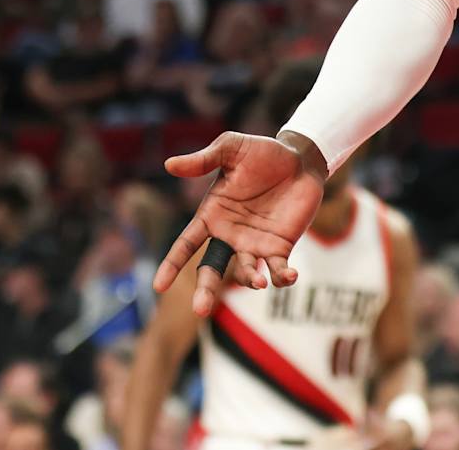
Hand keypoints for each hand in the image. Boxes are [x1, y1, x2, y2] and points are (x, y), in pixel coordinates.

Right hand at [153, 131, 325, 317]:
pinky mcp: (280, 247)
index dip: (171, 264)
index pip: (186, 244)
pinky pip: (277, 270)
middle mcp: (229, 235)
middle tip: (200, 310)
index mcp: (211, 215)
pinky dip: (281, 277)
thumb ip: (203, 160)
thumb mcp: (231, 148)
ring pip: (245, 273)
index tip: (158, 286)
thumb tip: (168, 164)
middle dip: (205, 290)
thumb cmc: (263, 152)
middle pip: (212, 269)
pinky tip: (288, 276)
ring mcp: (254, 244)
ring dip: (249, 280)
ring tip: (258, 281)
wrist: (300, 158)